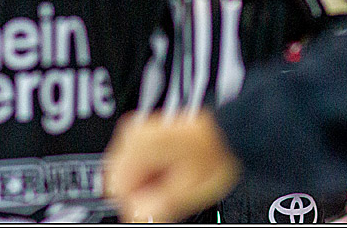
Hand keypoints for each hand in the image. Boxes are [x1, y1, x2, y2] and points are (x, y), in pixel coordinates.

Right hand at [105, 111, 241, 222]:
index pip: (118, 187)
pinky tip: (170, 172)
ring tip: (173, 180)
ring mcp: (139, 132)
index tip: (157, 206)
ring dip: (146, 182)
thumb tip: (141, 214)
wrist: (228, 133)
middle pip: (120, 178)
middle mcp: (134, 133)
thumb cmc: (215, 153)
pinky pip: (136, 163)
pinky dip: (150, 173)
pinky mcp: (145, 136)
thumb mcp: (189, 188)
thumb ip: (160, 204)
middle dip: (141, 191)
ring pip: (127, 172)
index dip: (137, 203)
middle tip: (169, 193)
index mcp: (139, 143)